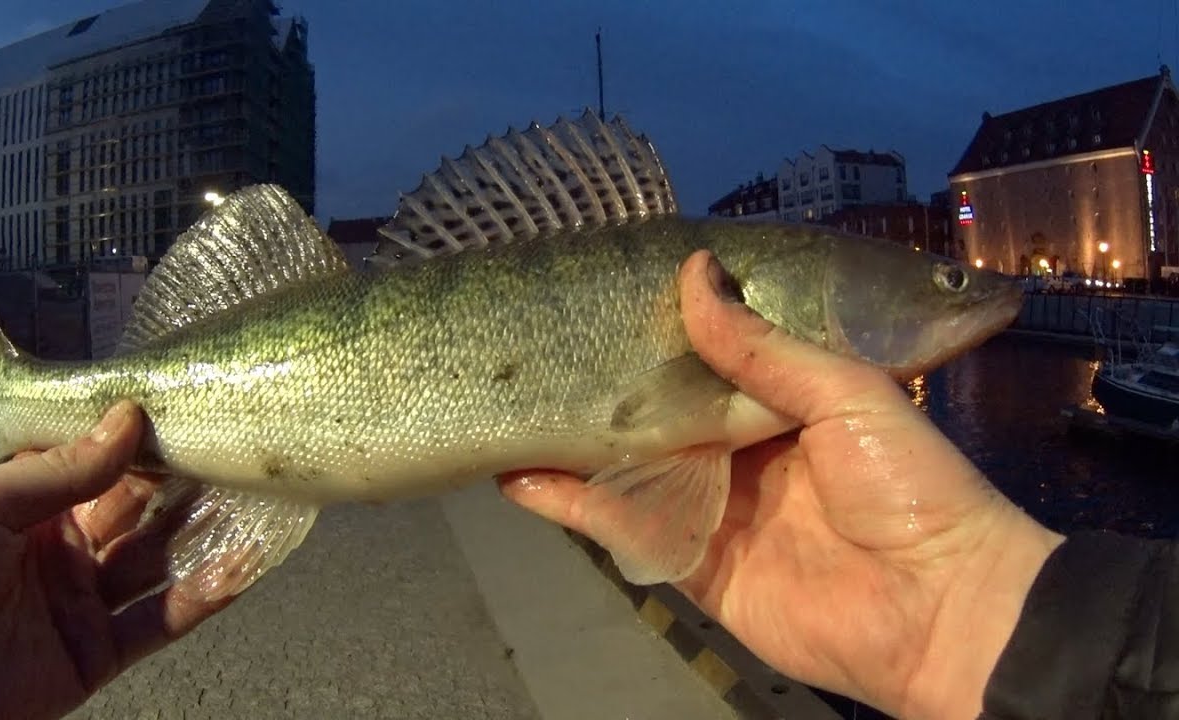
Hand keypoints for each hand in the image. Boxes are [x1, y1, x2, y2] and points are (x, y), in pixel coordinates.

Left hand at [0, 402, 231, 719]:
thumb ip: (61, 467)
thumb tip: (128, 419)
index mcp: (30, 508)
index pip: (99, 467)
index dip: (140, 444)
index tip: (187, 416)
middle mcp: (64, 548)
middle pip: (138, 511)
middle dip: (183, 484)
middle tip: (234, 455)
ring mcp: (84, 601)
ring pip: (158, 561)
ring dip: (203, 535)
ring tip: (251, 506)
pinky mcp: (98, 652)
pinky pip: (161, 621)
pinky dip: (203, 596)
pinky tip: (240, 568)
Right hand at [499, 251, 1064, 719]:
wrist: (937, 611)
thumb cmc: (905, 485)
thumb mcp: (844, 392)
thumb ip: (760, 345)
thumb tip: (692, 272)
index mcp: (789, 402)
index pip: (713, 357)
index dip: (665, 330)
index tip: (608, 294)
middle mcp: (744, 451)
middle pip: (663, 410)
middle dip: (609, 383)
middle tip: (547, 344)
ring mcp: (715, 508)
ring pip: (632, 466)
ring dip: (574, 442)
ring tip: (513, 401)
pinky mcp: (692, 563)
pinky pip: (625, 526)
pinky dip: (571, 504)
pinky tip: (519, 476)